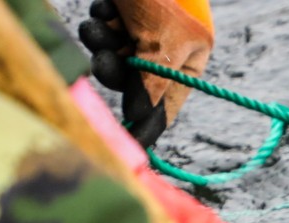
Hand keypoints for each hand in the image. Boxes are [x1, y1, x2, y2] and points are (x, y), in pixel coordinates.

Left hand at [78, 0, 214, 148]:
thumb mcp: (160, 41)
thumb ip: (151, 82)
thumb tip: (141, 118)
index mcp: (188, 57)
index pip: (167, 102)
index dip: (150, 122)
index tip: (134, 143)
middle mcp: (165, 47)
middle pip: (134, 82)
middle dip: (117, 72)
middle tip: (105, 62)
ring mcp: (139, 29)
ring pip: (112, 56)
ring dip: (102, 44)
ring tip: (102, 23)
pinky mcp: (118, 14)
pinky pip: (102, 32)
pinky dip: (99, 22)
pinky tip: (106, 7)